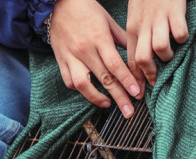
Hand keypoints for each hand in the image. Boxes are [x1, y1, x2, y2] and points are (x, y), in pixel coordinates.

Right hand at [50, 0, 142, 117]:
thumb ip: (123, 40)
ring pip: (82, 84)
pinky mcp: (60, 60)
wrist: (57, 4)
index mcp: (99, 39)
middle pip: (103, 78)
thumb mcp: (108, 21)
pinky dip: (80, 90)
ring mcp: (70, 57)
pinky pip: (69, 80)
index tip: (137, 93)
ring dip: (96, 98)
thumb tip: (138, 56)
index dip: (127, 81)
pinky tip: (91, 93)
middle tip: (129, 112)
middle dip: (119, 97)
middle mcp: (84, 50)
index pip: (115, 65)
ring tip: (108, 105)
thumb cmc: (86, 10)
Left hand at [127, 0, 188, 86]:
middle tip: (155, 81)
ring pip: (160, 49)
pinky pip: (179, 34)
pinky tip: (182, 36)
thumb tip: (137, 61)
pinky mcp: (175, 13)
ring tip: (171, 54)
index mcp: (133, 28)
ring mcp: (160, 20)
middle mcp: (144, 26)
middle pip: (142, 58)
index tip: (139, 92)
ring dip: (167, 56)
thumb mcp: (135, 16)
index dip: (134, 78)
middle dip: (149, 74)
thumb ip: (137, 36)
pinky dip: (183, 39)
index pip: (130, 59)